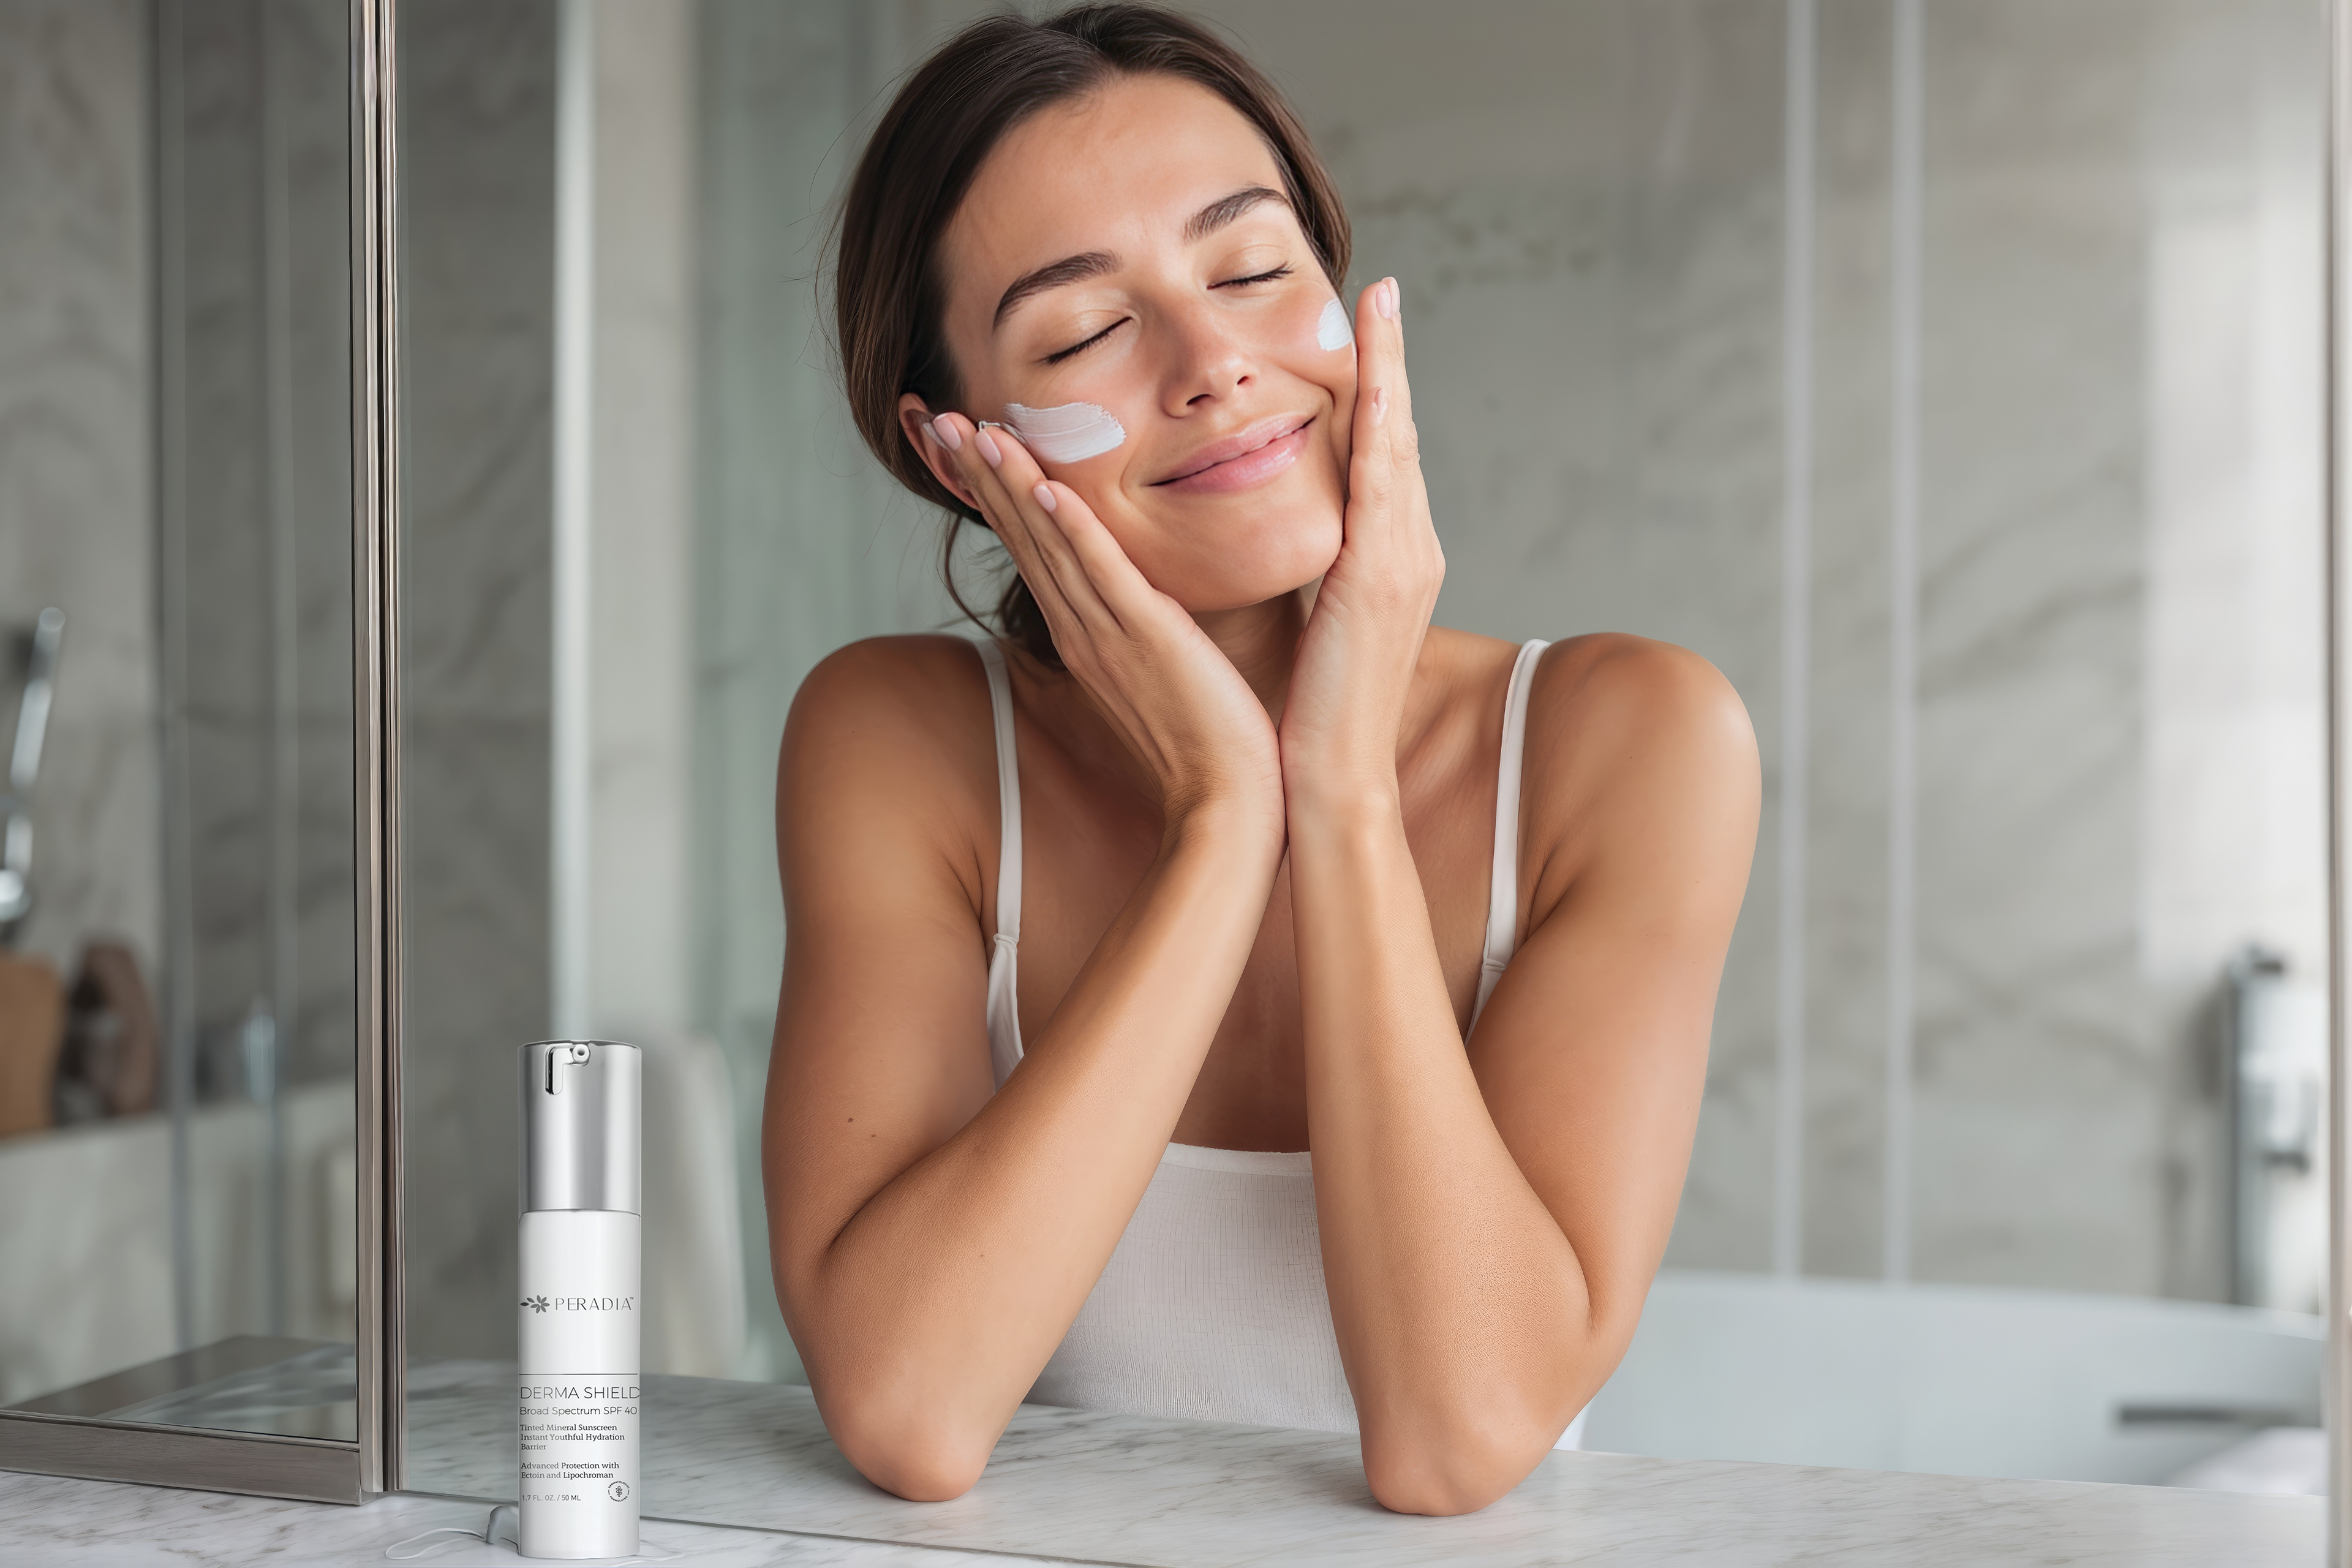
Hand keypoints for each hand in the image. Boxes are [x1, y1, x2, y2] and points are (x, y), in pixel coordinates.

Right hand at [924, 412, 1284, 835]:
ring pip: (1049, 546)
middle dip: (980, 474)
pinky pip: (1105, 576)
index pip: (1030, 547)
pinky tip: (1049, 489)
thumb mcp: (1160, 669)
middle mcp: (1082, 630)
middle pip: (1021, 536)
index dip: (996, 491)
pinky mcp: (1150, 639)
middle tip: (939, 416)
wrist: (1225, 802)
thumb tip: (1147, 596)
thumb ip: (1143, 625)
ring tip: (977, 429)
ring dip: (1013, 485)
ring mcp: (1110, 634)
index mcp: (1083, 634)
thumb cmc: (1205, 739)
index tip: (966, 439)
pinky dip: (1076, 532)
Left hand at [1278, 278, 1444, 805]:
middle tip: (1382, 290)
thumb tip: (1288, 539)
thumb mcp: (1315, 625)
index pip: (1385, 457)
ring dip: (1389, 370)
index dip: (1381, 391)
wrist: (1333, 782)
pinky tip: (1371, 380)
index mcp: (1391, 562)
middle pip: (1401, 435)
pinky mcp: (1380, 581)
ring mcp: (1404, 564)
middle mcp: (1409, 552)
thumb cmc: (1311, 713)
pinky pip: (1380, 485)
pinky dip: (1377, 426)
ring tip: (1380, 304)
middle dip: (1394, 360)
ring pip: (1398, 445)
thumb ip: (1312, 575)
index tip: (1369, 329)